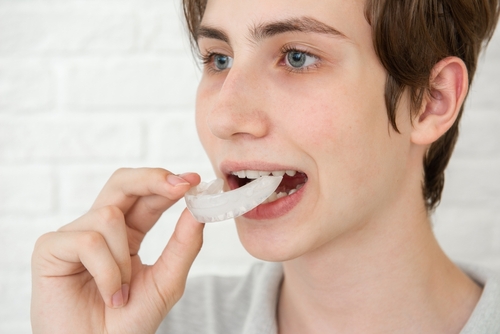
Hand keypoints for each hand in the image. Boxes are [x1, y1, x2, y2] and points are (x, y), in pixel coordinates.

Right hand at [31, 168, 203, 333]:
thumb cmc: (128, 323)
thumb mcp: (166, 282)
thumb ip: (183, 246)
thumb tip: (198, 210)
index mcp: (128, 233)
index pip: (146, 196)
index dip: (168, 183)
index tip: (193, 180)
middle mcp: (100, 229)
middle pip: (121, 183)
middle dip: (151, 179)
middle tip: (181, 185)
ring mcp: (74, 236)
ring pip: (108, 216)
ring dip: (123, 259)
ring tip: (121, 292)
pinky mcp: (50, 248)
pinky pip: (89, 241)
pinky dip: (106, 271)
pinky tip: (108, 295)